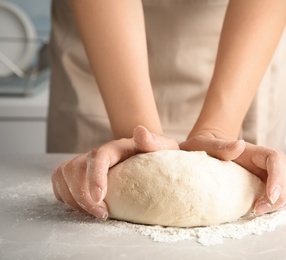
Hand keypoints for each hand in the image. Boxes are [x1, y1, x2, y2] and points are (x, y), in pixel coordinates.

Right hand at [51, 125, 178, 218]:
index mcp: (115, 148)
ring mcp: (84, 164)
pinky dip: (66, 197)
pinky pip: (60, 184)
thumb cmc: (157, 155)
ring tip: (96, 213)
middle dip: (83, 196)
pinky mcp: (77, 174)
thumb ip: (153, 142)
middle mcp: (96, 154)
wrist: (148, 158)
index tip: (100, 198)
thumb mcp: (162, 147)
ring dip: (74, 199)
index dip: (95, 178)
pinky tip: (84, 208)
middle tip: (103, 214)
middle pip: (75, 169)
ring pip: (64, 176)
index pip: (98, 158)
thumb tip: (140, 131)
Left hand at [180, 132, 285, 215]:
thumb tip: (239, 145)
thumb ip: (220, 146)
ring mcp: (269, 172)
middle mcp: (265, 161)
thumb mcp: (205, 144)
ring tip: (260, 211)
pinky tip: (263, 209)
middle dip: (282, 194)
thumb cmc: (205, 146)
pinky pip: (285, 192)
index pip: (275, 159)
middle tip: (260, 209)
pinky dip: (280, 203)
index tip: (270, 195)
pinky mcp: (268, 183)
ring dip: (283, 200)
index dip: (278, 177)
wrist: (207, 149)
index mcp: (254, 151)